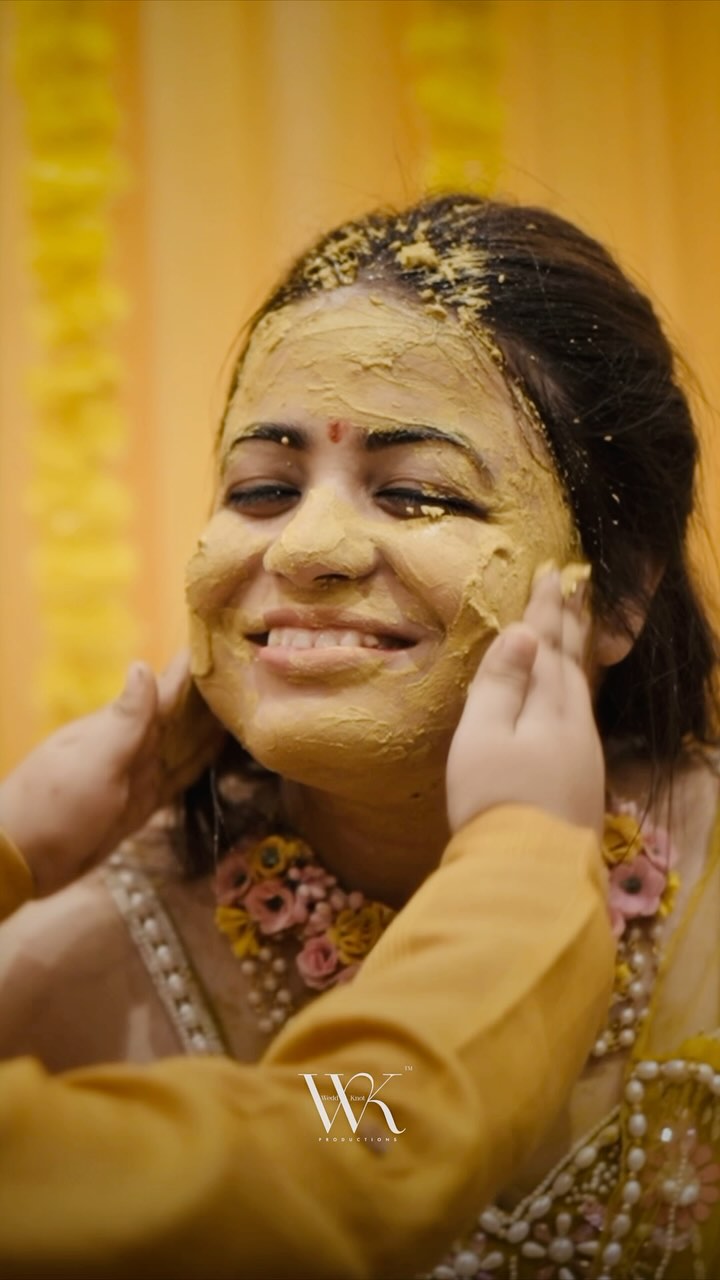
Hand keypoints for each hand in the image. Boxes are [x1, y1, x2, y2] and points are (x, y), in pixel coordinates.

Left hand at [0, 655, 224, 895]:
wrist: (24, 860)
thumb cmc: (55, 806)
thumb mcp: (94, 761)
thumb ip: (126, 720)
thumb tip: (144, 665)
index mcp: (121, 728)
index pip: (168, 690)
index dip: (193, 668)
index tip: (224, 640)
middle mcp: (134, 746)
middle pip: (184, 715)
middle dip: (214, 694)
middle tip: (254, 670)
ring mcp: (139, 774)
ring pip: (186, 743)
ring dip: (213, 725)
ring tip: (248, 702)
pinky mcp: (142, 804)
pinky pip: (180, 774)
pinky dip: (202, 760)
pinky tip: (219, 748)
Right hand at [446, 569, 603, 837]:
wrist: (529, 875)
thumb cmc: (495, 800)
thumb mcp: (484, 736)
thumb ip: (502, 683)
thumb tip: (523, 633)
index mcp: (550, 708)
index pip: (547, 646)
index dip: (546, 609)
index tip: (553, 571)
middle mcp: (575, 726)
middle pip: (571, 663)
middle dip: (569, 623)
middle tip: (575, 585)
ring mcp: (583, 756)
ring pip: (580, 689)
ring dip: (574, 654)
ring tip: (573, 630)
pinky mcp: (581, 782)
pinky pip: (579, 715)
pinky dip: (574, 688)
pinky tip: (570, 697)